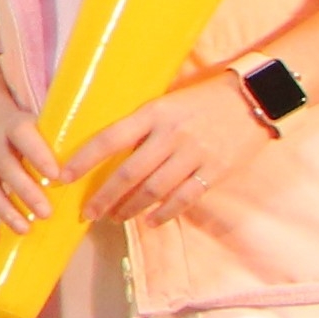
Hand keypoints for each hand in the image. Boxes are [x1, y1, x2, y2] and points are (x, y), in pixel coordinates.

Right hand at [0, 111, 63, 235]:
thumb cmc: (26, 131)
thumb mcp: (39, 125)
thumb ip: (58, 143)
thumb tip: (92, 171)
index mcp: (14, 125)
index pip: (24, 137)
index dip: (38, 155)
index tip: (56, 176)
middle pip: (5, 166)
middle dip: (25, 191)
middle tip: (46, 213)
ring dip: (4, 210)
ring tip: (25, 230)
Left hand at [73, 71, 270, 225]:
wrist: (255, 97)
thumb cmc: (203, 100)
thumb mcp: (167, 102)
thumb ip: (141, 126)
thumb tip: (106, 152)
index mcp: (154, 113)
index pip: (109, 139)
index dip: (83, 160)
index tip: (62, 177)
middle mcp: (171, 135)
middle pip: (129, 173)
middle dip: (104, 196)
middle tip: (87, 213)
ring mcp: (194, 154)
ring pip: (154, 190)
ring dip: (130, 208)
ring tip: (114, 218)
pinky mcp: (215, 170)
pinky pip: (184, 198)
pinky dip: (165, 212)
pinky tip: (151, 220)